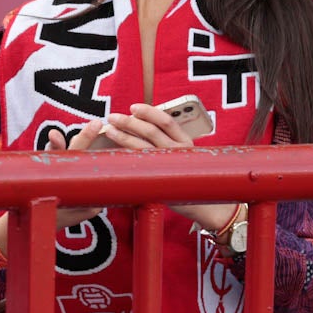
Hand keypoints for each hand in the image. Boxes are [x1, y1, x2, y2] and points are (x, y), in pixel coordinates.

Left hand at [99, 103, 240, 231]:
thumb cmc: (189, 177)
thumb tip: (140, 125)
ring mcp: (170, 166)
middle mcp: (179, 152)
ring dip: (124, 137)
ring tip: (110, 130)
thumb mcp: (183, 155)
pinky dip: (126, 157)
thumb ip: (168, 142)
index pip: (167, 121)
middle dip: (129, 122)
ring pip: (143, 147)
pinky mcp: (161, 181)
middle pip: (151, 131)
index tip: (133, 107)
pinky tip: (114, 152)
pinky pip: (141, 165)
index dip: (149, 112)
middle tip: (113, 117)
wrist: (203, 206)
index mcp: (186, 142)